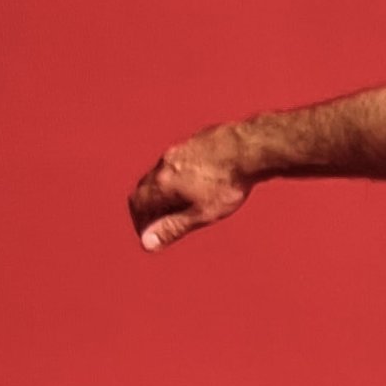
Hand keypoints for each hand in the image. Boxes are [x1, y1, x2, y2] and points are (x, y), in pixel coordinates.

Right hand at [128, 124, 251, 251]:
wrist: (249, 148)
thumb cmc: (228, 183)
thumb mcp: (201, 214)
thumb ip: (173, 228)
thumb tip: (148, 243)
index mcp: (163, 183)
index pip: (137, 203)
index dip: (139, 221)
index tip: (149, 234)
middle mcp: (165, 163)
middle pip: (145, 186)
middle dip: (147, 206)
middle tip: (158, 221)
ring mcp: (180, 149)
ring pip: (161, 172)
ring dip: (162, 190)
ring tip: (176, 205)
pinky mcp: (195, 141)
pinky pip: (178, 161)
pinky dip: (178, 176)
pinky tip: (196, 182)